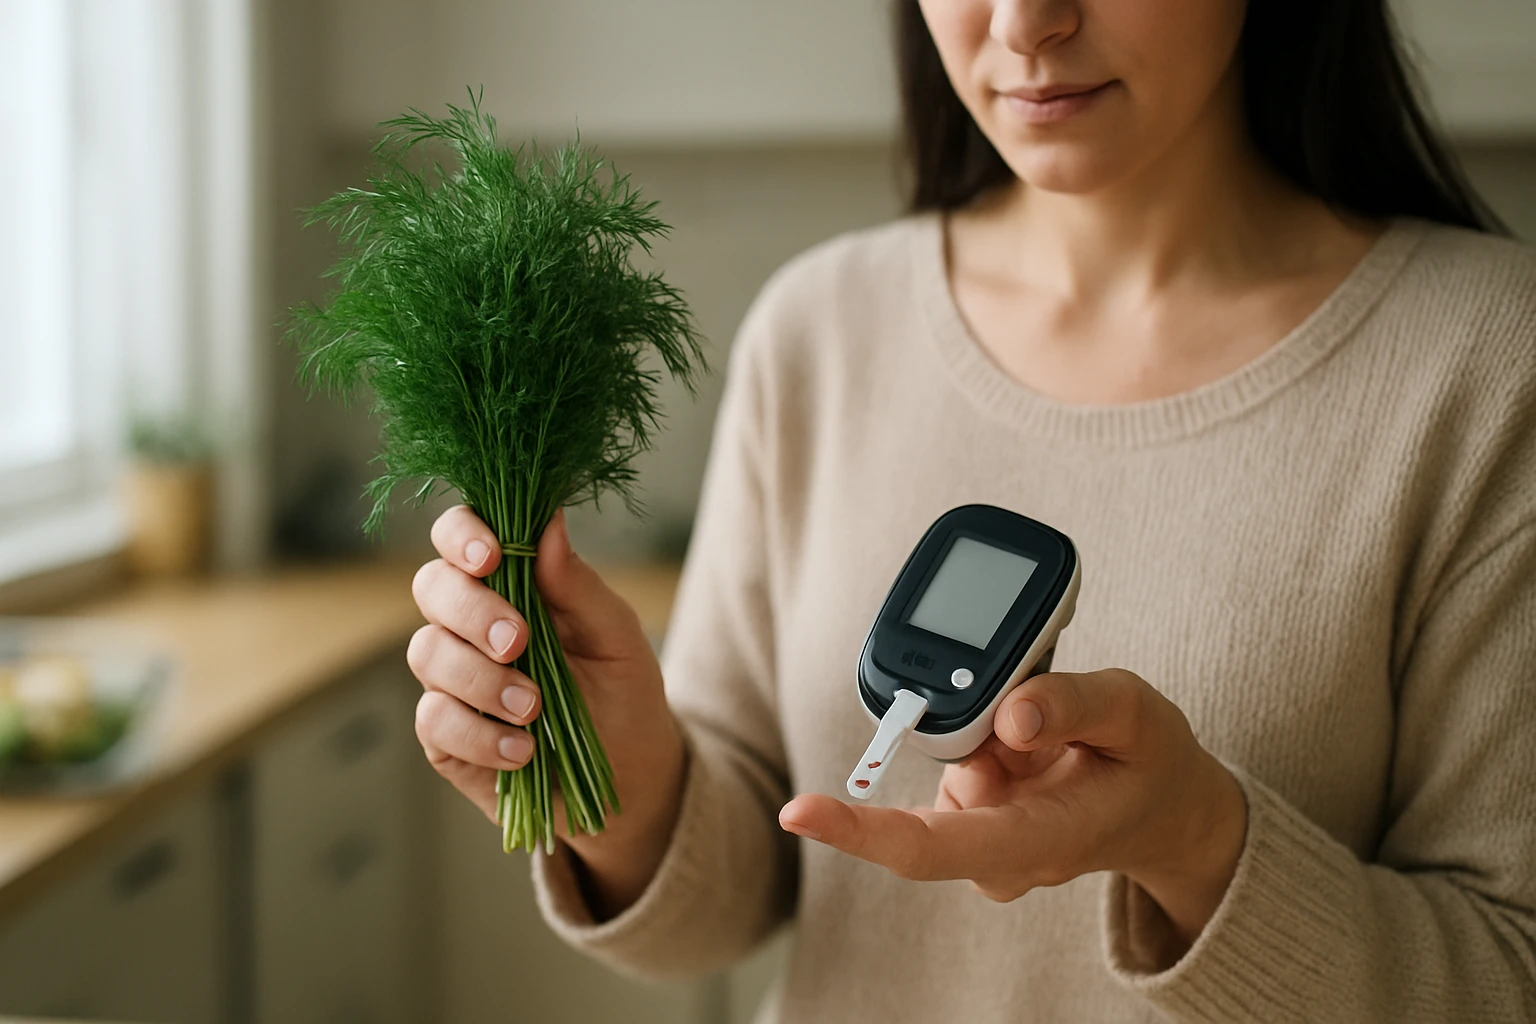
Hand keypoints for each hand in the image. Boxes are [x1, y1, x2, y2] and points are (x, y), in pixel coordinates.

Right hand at [408, 505, 686, 915]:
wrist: (629, 777)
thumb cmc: (623, 692)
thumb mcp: (617, 636)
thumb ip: (578, 584)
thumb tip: (550, 521)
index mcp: (510, 582)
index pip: (460, 535)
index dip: (462, 534)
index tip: (491, 555)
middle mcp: (469, 624)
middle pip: (431, 587)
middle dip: (472, 611)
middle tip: (518, 642)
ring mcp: (451, 679)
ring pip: (427, 654)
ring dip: (480, 679)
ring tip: (534, 708)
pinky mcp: (445, 736)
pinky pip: (434, 721)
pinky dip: (479, 735)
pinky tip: (521, 750)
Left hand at [778, 669, 1247, 947]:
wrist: (1166, 809)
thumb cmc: (1150, 762)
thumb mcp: (1137, 713)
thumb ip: (1075, 706)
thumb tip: (1009, 714)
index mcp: (1044, 840)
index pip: (934, 848)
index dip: (860, 831)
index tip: (798, 810)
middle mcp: (1002, 854)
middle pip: (931, 796)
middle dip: (969, 734)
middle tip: (1033, 711)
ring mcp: (985, 837)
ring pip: (948, 765)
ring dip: (986, 732)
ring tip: (1051, 731)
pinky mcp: (974, 813)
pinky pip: (955, 757)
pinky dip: (983, 735)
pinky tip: (1027, 739)